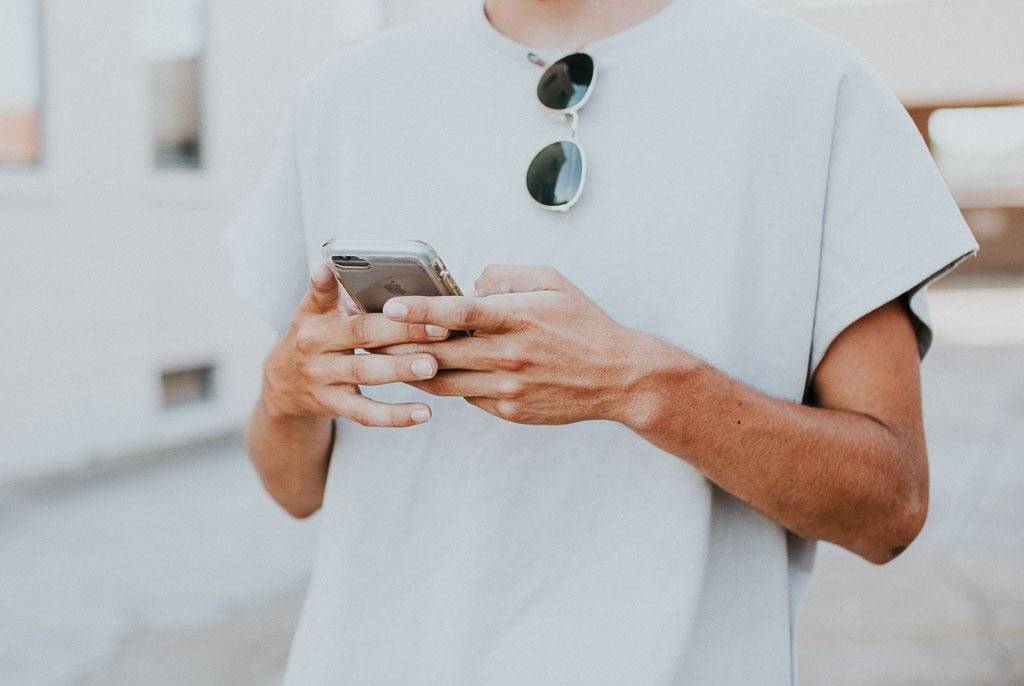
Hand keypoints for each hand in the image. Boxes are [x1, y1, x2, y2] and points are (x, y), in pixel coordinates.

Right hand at [261, 263, 450, 426]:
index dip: (325, 282)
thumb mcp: (314, 313)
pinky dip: (395, 416)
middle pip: (360, 333)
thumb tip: (365, 268)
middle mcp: (314, 344)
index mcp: (313, 315)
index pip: (319, 295)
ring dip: (400, 368)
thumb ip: (336, 292)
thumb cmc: (315, 338)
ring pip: (364, 372)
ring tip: (431, 365)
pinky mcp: (332, 405)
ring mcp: (322, 377)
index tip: (329, 268)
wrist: (281, 387)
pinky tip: (424, 412)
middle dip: (401, 329)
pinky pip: (366, 413)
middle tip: (439, 327)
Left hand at [378, 265, 666, 425]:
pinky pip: (465, 396)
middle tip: (367, 335)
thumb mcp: (551, 282)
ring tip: (383, 357)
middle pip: (439, 350)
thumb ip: (506, 276)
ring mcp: (507, 386)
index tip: (389, 306)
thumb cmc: (583, 323)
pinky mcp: (508, 410)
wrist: (618, 376)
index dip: (420, 309)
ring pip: (444, 380)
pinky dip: (446, 383)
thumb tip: (469, 285)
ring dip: (411, 369)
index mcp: (517, 317)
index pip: (459, 312)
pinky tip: (428, 373)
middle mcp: (509, 354)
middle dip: (399, 343)